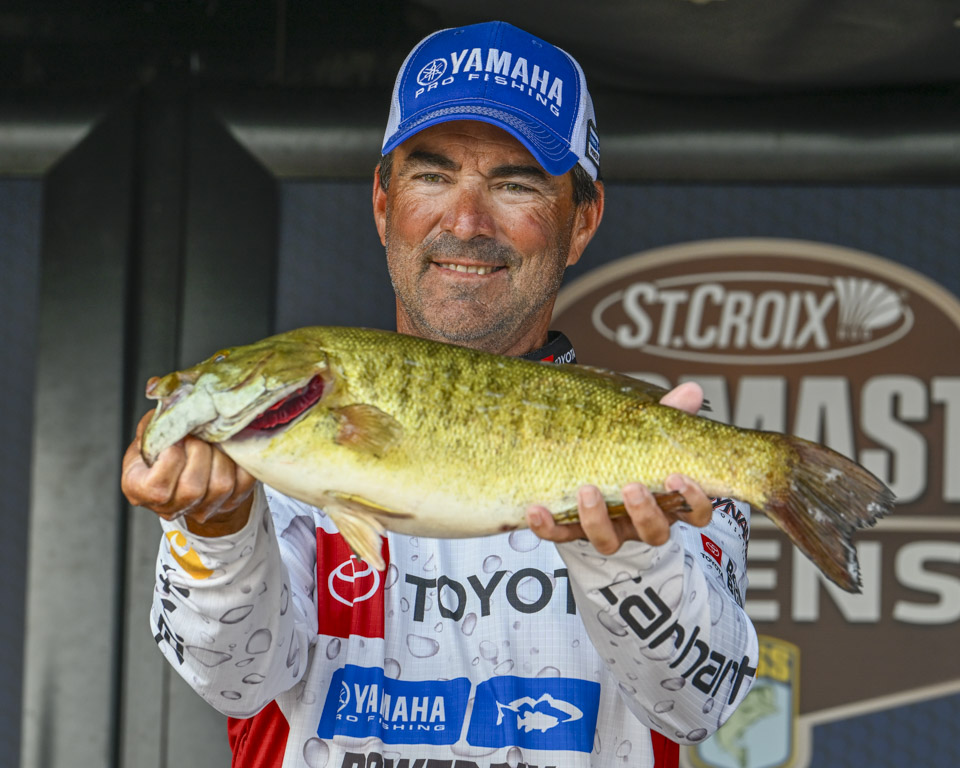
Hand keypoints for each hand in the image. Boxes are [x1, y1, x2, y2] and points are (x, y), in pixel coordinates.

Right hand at [121, 406, 255, 535]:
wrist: (187, 464)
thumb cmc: (166, 445)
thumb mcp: (152, 430)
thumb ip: (158, 420)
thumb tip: (165, 394)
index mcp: (139, 489)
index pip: (158, 488)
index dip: (172, 458)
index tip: (177, 438)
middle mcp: (168, 506)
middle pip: (192, 488)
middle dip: (200, 451)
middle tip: (198, 435)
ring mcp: (200, 509)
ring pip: (221, 486)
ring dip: (222, 455)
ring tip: (214, 441)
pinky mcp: (228, 503)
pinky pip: (243, 483)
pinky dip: (241, 461)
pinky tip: (230, 449)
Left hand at [526, 381, 713, 552]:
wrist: (588, 480)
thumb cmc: (628, 459)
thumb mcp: (649, 438)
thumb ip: (669, 417)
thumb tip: (691, 391)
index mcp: (666, 501)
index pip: (694, 512)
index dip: (692, 500)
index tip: (677, 478)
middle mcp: (639, 523)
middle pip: (653, 532)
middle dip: (643, 512)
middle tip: (631, 487)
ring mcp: (607, 531)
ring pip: (607, 540)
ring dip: (597, 519)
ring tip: (587, 490)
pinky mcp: (572, 533)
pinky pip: (560, 536)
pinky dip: (548, 526)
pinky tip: (538, 509)